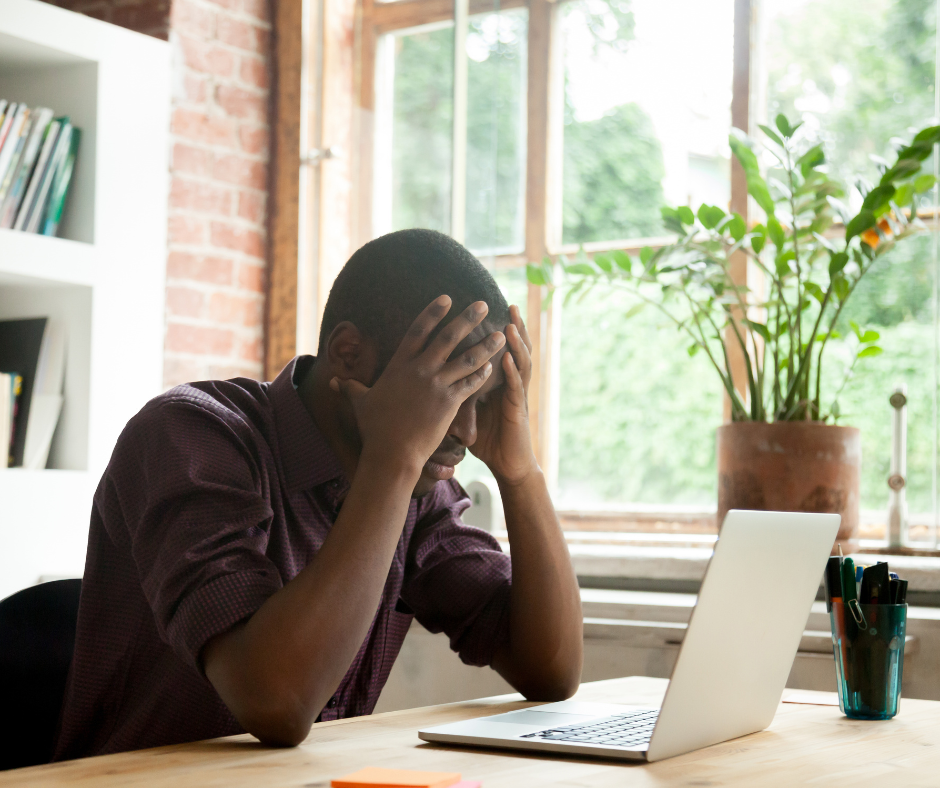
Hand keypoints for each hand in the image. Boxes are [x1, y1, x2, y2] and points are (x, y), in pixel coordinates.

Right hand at [331, 296, 505, 476]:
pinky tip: (493, 366)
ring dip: (486, 345)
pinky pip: (471, 384)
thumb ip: (349, 387)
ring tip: (502, 334)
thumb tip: (331, 381)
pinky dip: (483, 374)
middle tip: (484, 304)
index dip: (433, 312)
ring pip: (467, 359)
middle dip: (468, 318)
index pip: (418, 330)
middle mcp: (420, 370)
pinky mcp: (450, 403)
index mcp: (400, 365)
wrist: (392, 453)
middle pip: (448, 337)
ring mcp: (437, 385)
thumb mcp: (359, 403)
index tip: (447, 298)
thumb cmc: (375, 429)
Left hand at [471, 305, 538, 485]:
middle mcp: (508, 384)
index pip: (495, 350)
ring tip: (510, 324)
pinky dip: (512, 371)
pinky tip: (506, 358)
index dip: (492, 331)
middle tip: (506, 304)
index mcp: (496, 382)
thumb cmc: (488, 440)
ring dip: (516, 343)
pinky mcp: (517, 410)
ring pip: (519, 363)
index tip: (484, 311)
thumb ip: (456, 395)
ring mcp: (515, 395)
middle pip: (512, 349)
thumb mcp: (470, 413)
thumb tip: (433, 385)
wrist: (507, 465)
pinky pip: (516, 388)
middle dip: (512, 326)